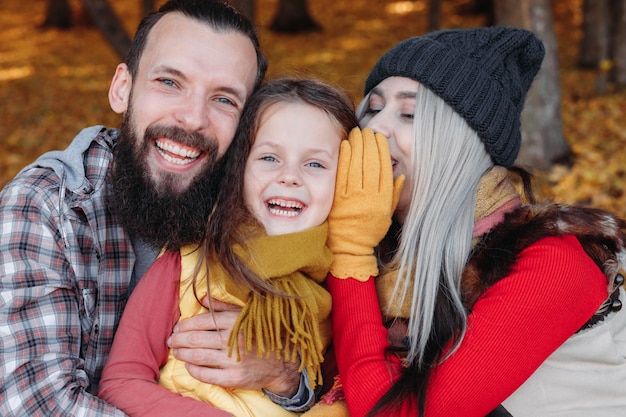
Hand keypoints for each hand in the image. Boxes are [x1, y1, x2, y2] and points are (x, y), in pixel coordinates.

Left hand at [168, 297, 300, 396]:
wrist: (282, 362)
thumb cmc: (260, 335)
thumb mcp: (246, 315)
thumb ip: (222, 306)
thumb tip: (201, 297)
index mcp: (236, 321)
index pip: (202, 321)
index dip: (185, 325)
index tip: (178, 328)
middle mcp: (234, 339)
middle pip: (195, 339)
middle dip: (178, 340)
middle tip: (171, 340)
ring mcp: (233, 360)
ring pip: (197, 356)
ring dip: (182, 354)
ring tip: (177, 352)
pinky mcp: (234, 378)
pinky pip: (205, 374)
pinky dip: (193, 369)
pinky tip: (189, 365)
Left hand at [327, 127, 403, 279]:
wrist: (350, 246)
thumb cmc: (370, 230)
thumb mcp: (387, 214)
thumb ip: (394, 194)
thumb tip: (400, 176)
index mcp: (384, 198)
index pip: (384, 167)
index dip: (382, 150)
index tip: (379, 138)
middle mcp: (370, 195)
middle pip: (371, 162)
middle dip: (369, 143)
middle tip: (367, 130)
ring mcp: (353, 196)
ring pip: (357, 164)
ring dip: (357, 145)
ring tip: (357, 132)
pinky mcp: (339, 197)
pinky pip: (342, 173)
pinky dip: (344, 157)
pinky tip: (345, 145)